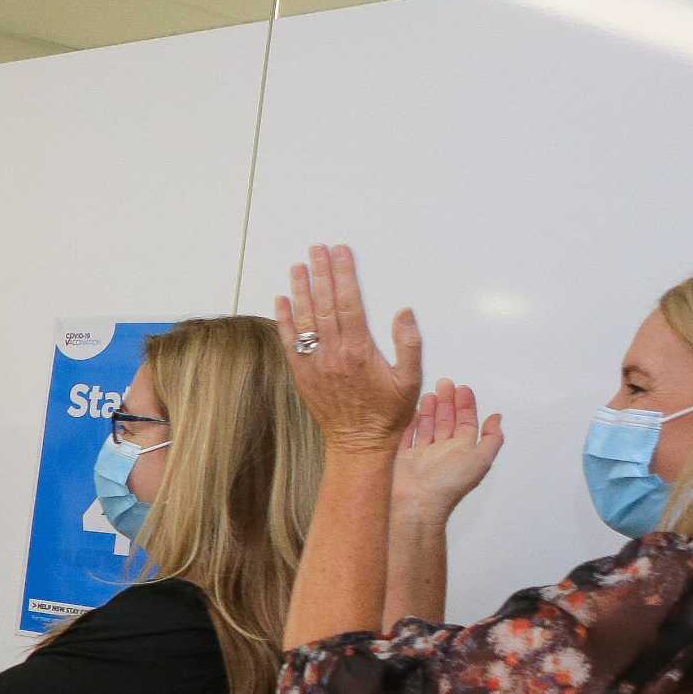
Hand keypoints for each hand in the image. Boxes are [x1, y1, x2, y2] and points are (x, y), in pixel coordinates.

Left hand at [277, 245, 421, 452]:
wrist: (359, 444)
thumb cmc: (387, 414)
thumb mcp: (410, 380)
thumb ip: (409, 344)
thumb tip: (403, 312)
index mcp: (359, 351)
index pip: (349, 302)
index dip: (344, 274)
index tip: (340, 252)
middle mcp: (332, 354)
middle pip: (324, 304)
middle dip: (321, 273)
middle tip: (316, 249)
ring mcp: (314, 364)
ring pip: (304, 319)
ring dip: (300, 290)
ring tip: (298, 266)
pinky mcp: (302, 374)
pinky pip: (289, 342)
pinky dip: (284, 320)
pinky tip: (281, 300)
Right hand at [389, 379, 504, 523]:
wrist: (417, 503)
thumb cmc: (447, 485)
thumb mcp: (481, 459)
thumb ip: (492, 438)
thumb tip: (497, 418)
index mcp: (463, 451)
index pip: (467, 423)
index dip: (466, 405)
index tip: (463, 388)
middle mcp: (444, 452)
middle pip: (447, 421)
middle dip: (448, 401)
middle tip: (445, 383)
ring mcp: (423, 454)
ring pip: (428, 426)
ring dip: (431, 409)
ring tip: (430, 393)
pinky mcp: (404, 457)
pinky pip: (409, 435)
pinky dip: (412, 422)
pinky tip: (414, 410)